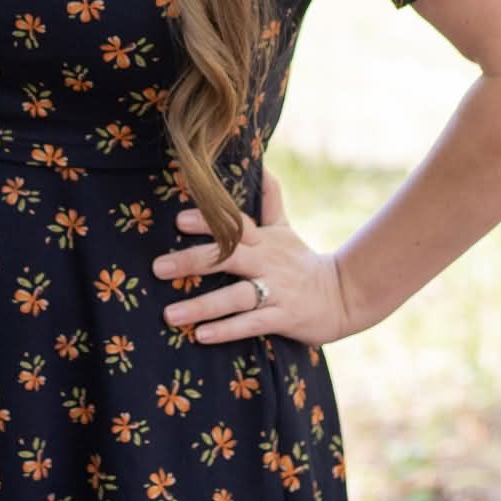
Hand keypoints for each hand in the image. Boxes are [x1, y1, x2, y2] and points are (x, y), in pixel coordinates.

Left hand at [151, 167, 348, 348]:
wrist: (343, 296)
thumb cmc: (301, 262)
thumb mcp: (285, 229)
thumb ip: (270, 199)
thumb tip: (261, 165)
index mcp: (264, 239)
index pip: (234, 224)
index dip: (208, 221)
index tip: (178, 220)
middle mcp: (267, 262)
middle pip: (228, 257)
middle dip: (192, 261)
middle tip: (157, 268)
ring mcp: (276, 291)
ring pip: (235, 297)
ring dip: (202, 306)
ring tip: (169, 314)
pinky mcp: (283, 318)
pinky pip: (251, 324)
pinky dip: (226, 330)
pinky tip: (200, 335)